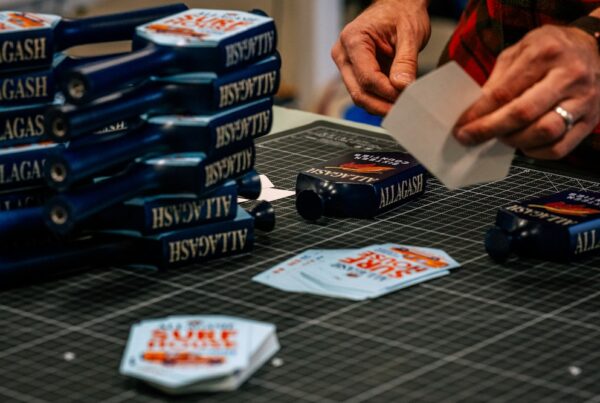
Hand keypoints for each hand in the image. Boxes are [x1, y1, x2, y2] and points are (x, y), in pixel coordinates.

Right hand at [331, 0, 430, 115]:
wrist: (396, 6)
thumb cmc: (401, 14)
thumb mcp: (410, 33)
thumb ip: (406, 61)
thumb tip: (402, 86)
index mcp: (353, 40)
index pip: (367, 78)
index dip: (387, 93)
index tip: (406, 98)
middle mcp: (343, 54)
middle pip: (359, 92)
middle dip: (382, 105)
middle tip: (404, 110)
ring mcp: (346, 65)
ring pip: (360, 96)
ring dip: (380, 105)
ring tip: (402, 106)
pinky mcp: (353, 73)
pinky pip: (364, 93)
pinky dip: (379, 100)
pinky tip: (394, 101)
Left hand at [453, 25, 599, 159]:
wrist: (594, 47)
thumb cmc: (550, 49)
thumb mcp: (519, 50)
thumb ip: (498, 79)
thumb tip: (476, 110)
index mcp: (545, 53)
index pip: (505, 92)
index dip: (479, 113)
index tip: (461, 127)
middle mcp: (568, 76)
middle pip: (523, 114)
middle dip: (490, 130)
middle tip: (470, 138)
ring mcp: (583, 99)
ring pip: (544, 132)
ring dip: (514, 141)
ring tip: (499, 137)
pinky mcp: (591, 120)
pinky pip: (560, 148)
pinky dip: (536, 153)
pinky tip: (523, 144)